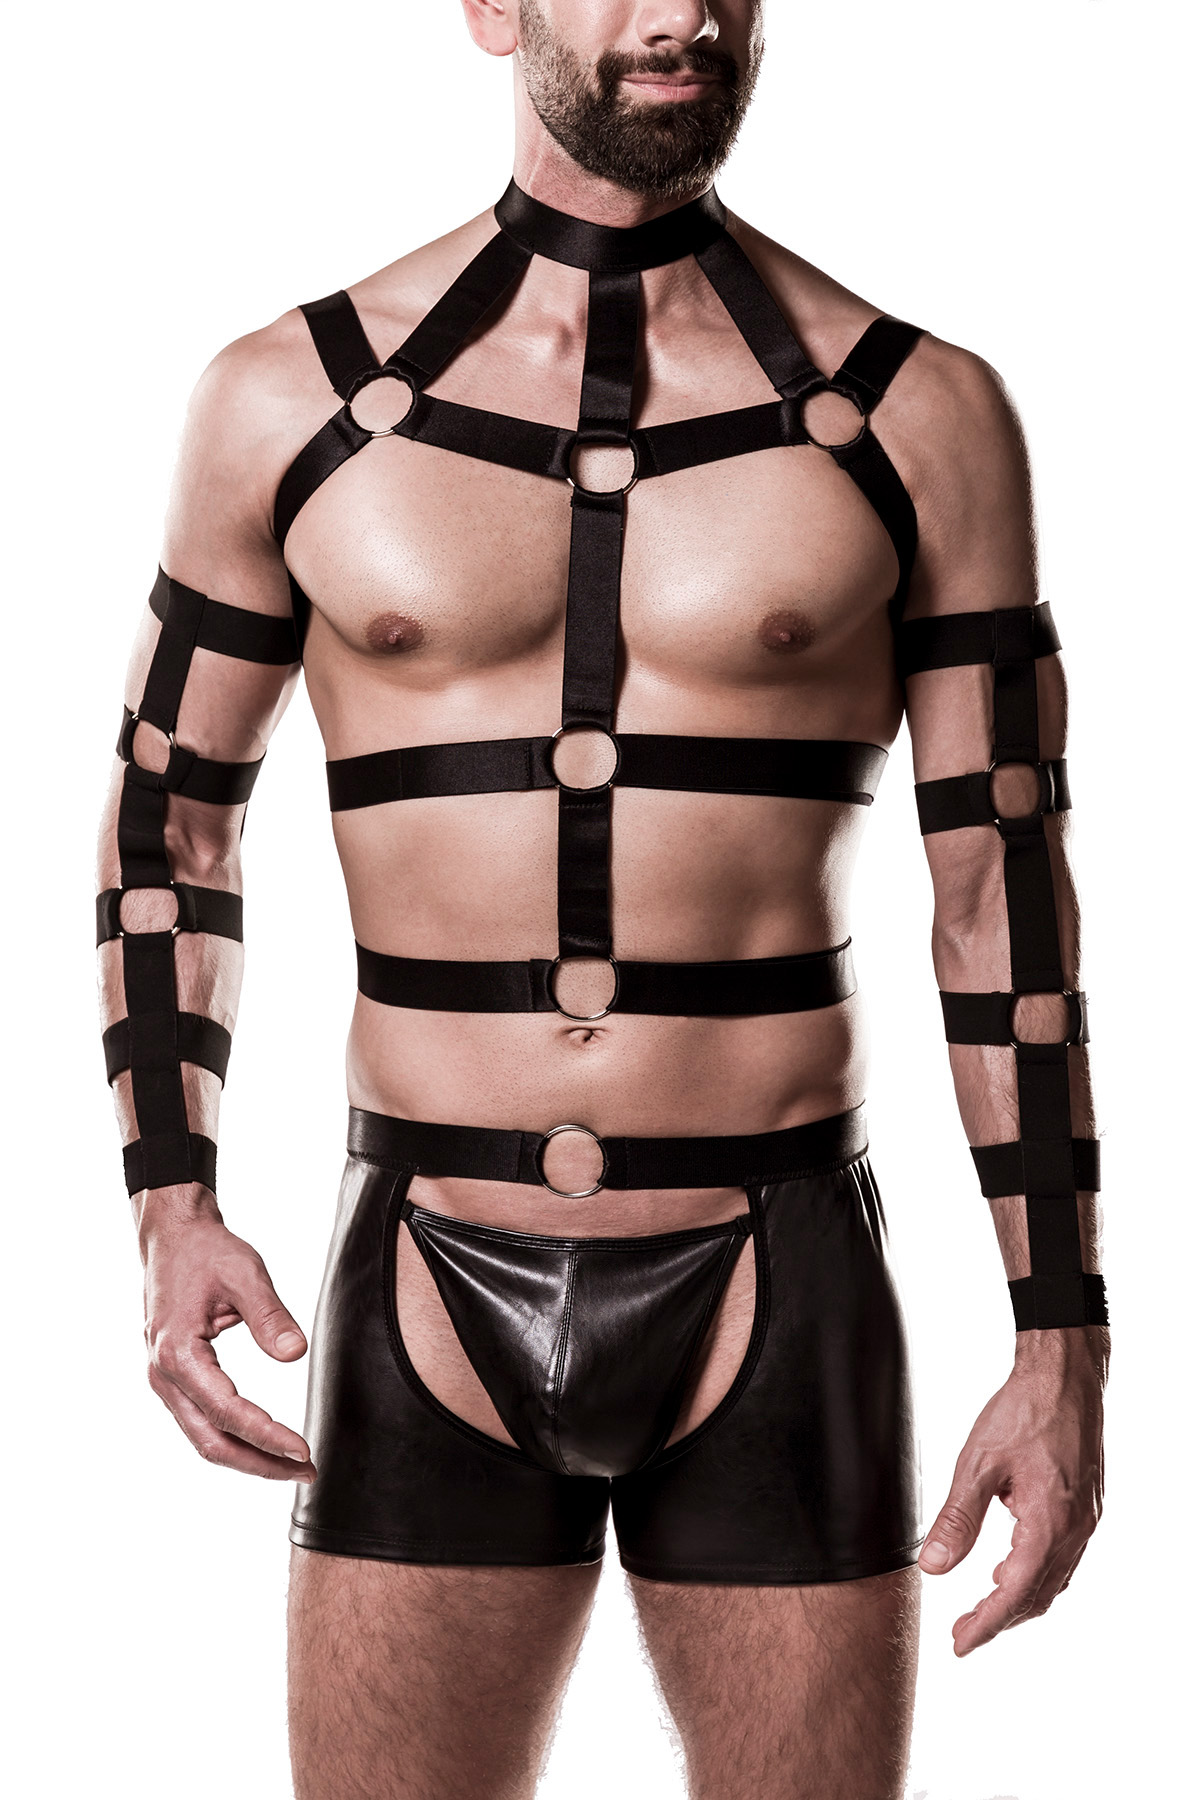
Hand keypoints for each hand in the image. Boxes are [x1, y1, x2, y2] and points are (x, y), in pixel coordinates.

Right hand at [140, 1192, 315, 1481]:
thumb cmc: (206, 1251)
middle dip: (260, 1463)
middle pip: (211, 1442)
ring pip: (204, 1438)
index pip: (227, 1412)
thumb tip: (296, 1354)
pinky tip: (264, 1443)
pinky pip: (201, 1422)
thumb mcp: (245, 1273)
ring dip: (248, 1457)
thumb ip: (270, 1316)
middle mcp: (164, 1375)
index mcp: (178, 1353)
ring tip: (293, 1465)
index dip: (267, 1436)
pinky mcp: (174, 1379)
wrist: (173, 1237)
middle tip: (307, 1471)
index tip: (304, 1450)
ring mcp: (165, 1381)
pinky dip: (233, 1439)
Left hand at [917, 1326, 1106, 1653]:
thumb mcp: (979, 1463)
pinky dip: (1035, 1574)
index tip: (960, 1643)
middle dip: (1000, 1619)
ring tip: (982, 1608)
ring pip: (1053, 1579)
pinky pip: (1061, 1557)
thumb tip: (933, 1566)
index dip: (986, 1623)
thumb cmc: (1024, 1410)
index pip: (1016, 1592)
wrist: (1066, 1375)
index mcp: (1050, 1522)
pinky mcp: (1086, 1506)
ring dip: (1019, 1599)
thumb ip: (957, 1518)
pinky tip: (1009, 1568)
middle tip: (962, 1633)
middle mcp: (1075, 1529)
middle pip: (1038, 1594)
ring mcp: (1086, 1519)